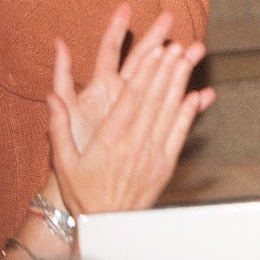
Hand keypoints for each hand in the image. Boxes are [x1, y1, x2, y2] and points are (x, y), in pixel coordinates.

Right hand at [48, 8, 213, 215]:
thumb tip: (51, 97)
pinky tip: (197, 94)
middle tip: (177, 45)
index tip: (155, 51)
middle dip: (166, 70)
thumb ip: (59, 127)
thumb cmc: (83, 192)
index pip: (131, 99)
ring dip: (180, 83)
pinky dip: (190, 113)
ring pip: (170, 112)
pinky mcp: (167, 164)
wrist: (107, 225)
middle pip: (154, 100)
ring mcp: (153, 154)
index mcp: (109, 140)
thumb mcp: (64, 161)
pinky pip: (181, 134)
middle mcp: (134, 144)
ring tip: (189, 59)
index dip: (146, 73)